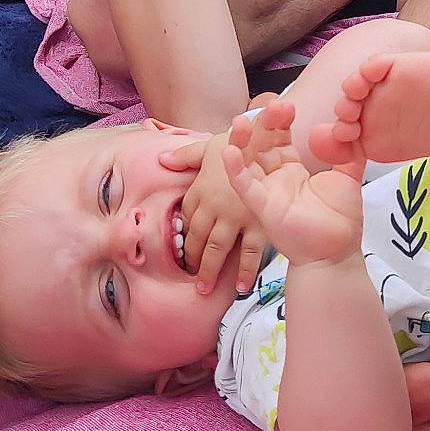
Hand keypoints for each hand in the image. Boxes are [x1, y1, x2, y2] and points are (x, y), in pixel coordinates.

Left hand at [159, 128, 264, 296]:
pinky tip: (239, 288)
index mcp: (200, 189)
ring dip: (208, 272)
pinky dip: (243, 272)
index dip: (184, 234)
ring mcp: (235, 217)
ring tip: (203, 290)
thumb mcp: (210, 146)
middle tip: (189, 276)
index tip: (182, 247)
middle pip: (196, 239)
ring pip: (216, 250)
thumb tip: (160, 159)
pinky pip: (249, 253)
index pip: (187, 217)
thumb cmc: (240, 141)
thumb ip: (185, 156)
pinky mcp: (257, 224)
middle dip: (191, 259)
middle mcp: (213, 207)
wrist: (269, 140)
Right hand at [222, 102, 364, 266]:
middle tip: (273, 105)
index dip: (281, 121)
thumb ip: (348, 152)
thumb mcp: (348, 177)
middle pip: (262, 144)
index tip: (287, 105)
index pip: (280, 138)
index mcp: (293, 170)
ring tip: (239, 121)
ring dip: (241, 141)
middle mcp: (276, 178)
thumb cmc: (342, 219)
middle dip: (264, 124)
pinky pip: (244, 186)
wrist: (339, 252)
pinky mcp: (263, 208)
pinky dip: (235, 170)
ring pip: (247, 162)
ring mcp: (267, 192)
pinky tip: (228, 152)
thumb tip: (348, 125)